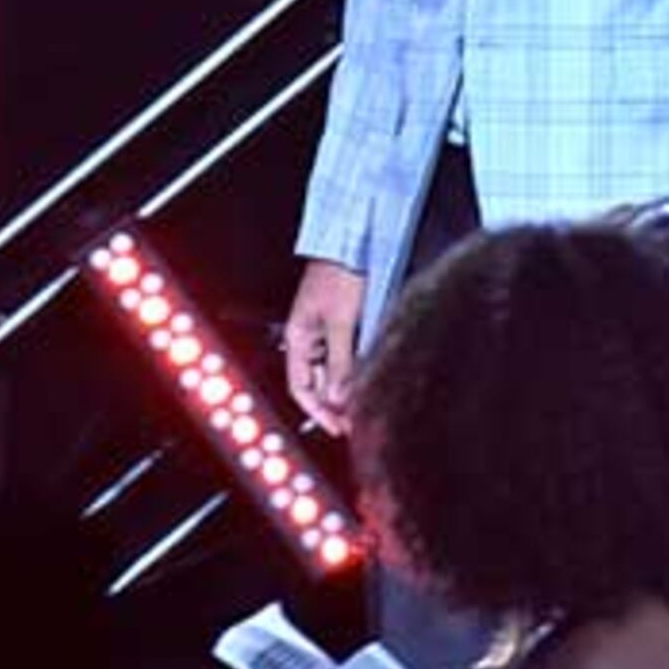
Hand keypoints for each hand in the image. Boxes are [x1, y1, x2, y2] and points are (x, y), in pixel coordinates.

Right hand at [286, 258, 367, 434]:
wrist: (354, 240)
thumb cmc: (341, 273)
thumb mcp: (342, 321)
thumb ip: (341, 362)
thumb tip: (340, 400)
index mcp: (298, 336)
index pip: (301, 387)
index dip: (318, 411)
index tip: (339, 428)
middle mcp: (309, 336)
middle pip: (318, 382)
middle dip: (335, 404)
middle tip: (359, 423)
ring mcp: (325, 329)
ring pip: (334, 370)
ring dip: (347, 389)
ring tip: (367, 406)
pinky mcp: (343, 321)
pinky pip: (345, 355)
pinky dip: (355, 370)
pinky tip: (369, 380)